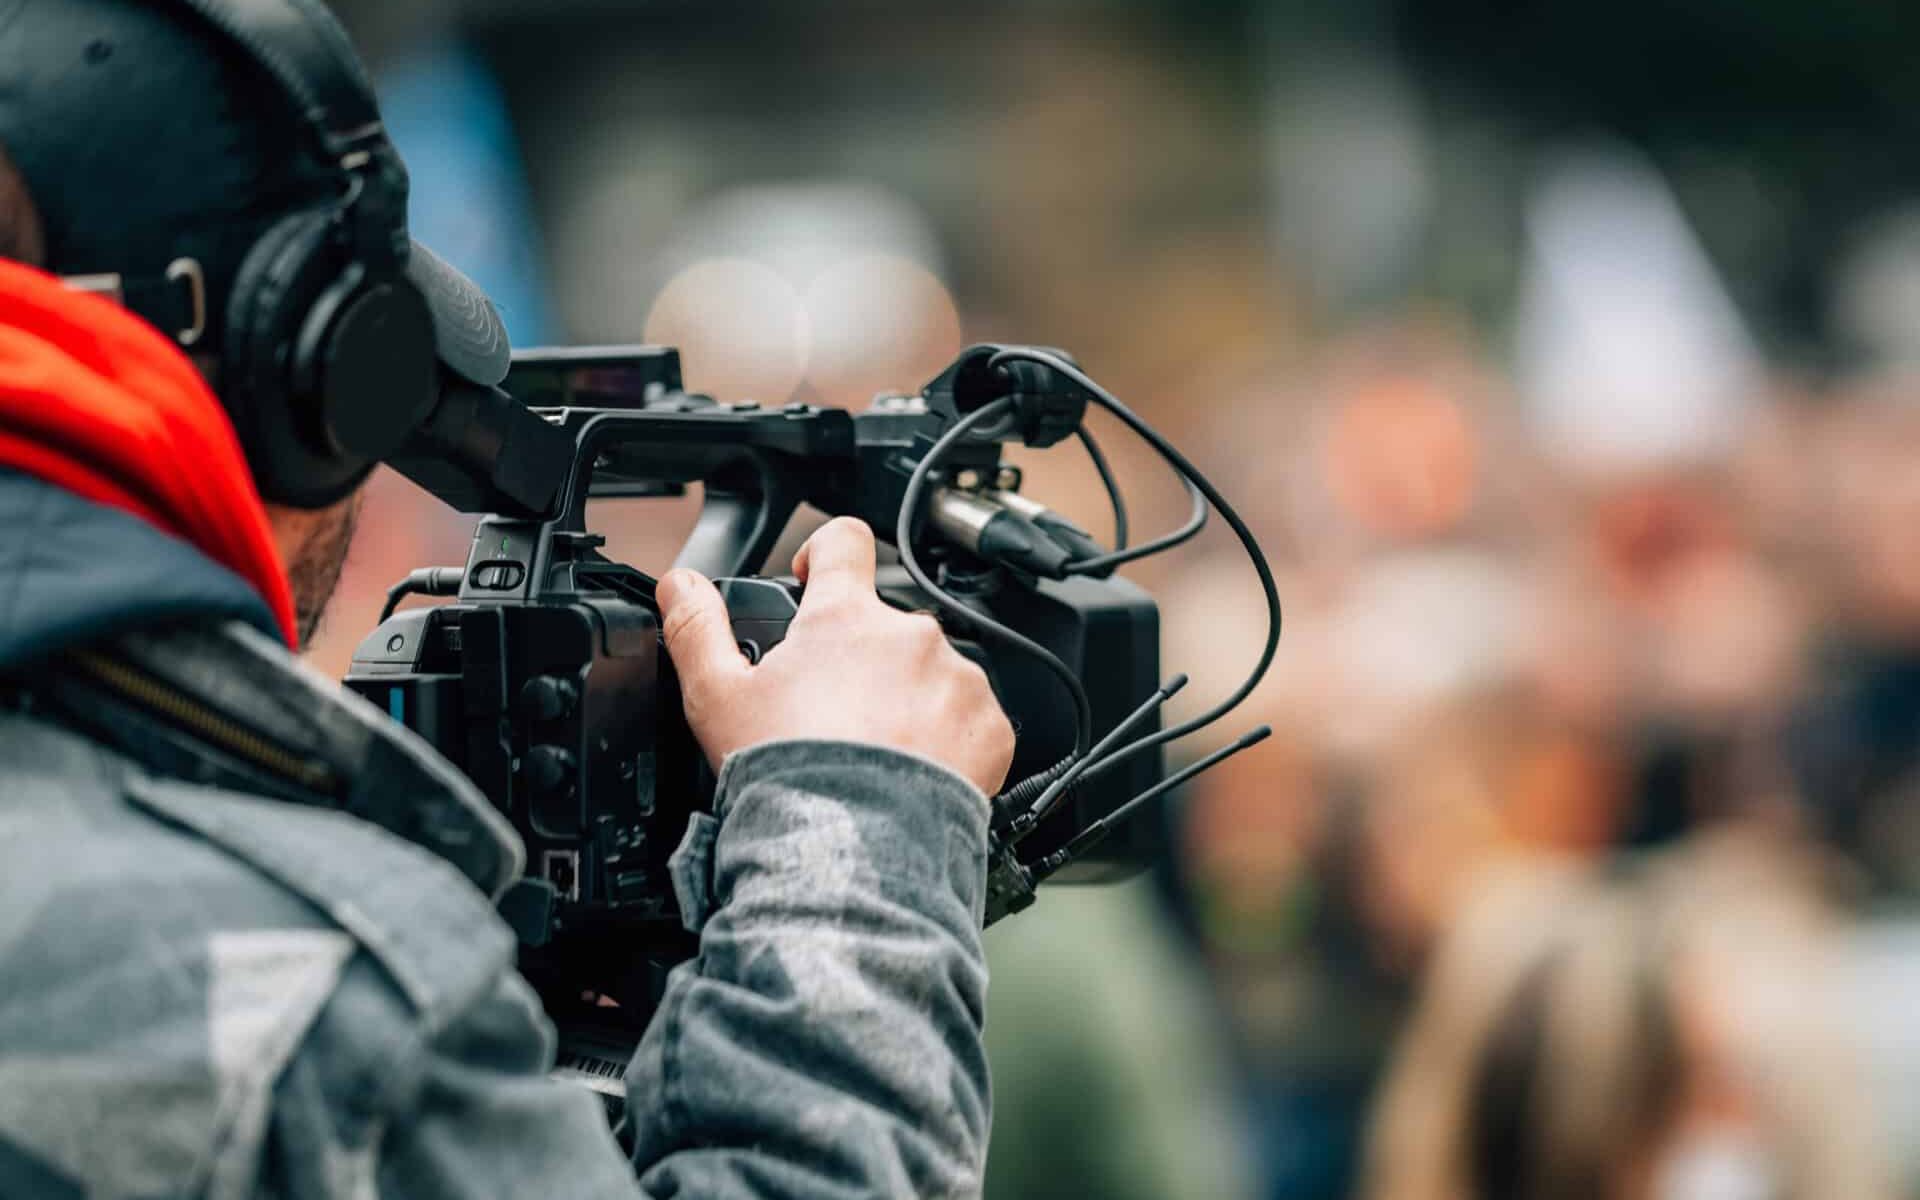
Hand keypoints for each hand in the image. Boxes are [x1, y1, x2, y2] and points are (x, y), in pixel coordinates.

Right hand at [655, 517, 1016, 796]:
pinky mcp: (989, 726)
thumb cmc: (787, 774)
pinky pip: (972, 720)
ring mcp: (957, 679)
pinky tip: (914, 772)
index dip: (825, 554)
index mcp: (845, 618)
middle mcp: (910, 636)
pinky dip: (950, 741)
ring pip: (932, 673)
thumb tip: (680, 584)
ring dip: (908, 700)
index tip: (814, 581)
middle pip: (885, 627)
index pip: (843, 542)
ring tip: (875, 753)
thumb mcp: (717, 697)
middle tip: (833, 714)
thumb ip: (697, 628)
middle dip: (862, 660)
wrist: (851, 850)